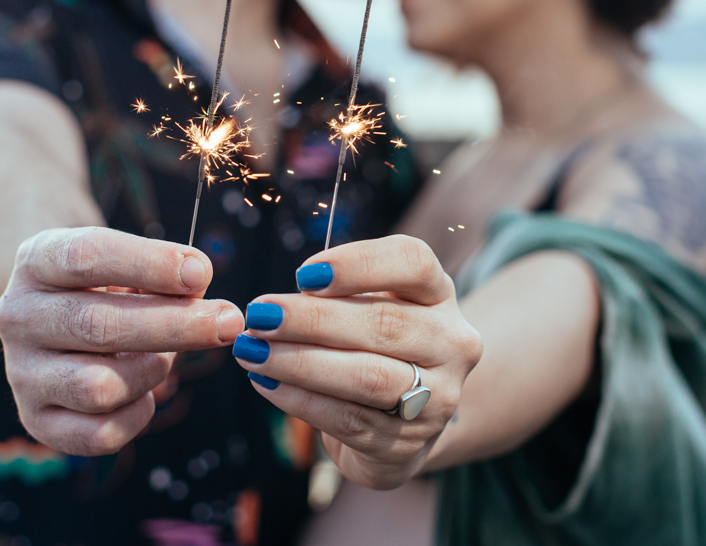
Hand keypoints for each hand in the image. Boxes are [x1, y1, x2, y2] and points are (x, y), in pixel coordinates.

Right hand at [0, 226, 245, 455]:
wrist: (52, 314)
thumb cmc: (102, 282)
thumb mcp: (123, 259)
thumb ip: (160, 270)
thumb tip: (199, 282)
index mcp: (37, 261)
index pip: (87, 257)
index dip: (150, 264)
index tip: (203, 272)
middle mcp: (18, 316)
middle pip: (99, 327)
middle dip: (176, 325)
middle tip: (229, 321)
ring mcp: (21, 373)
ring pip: (97, 387)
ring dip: (152, 370)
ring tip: (170, 356)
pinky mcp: (35, 420)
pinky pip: (98, 433)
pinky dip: (138, 414)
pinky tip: (147, 392)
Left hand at [231, 235, 482, 488]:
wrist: (406, 423)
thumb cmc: (375, 346)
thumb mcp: (371, 306)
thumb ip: (337, 295)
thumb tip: (277, 305)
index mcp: (440, 294)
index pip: (413, 262)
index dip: (358, 264)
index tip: (303, 275)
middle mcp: (452, 342)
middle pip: (384, 323)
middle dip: (313, 319)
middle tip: (259, 315)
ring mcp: (439, 397)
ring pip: (367, 376)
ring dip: (301, 362)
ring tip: (253, 352)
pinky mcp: (409, 442)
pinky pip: (349, 418)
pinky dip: (301, 400)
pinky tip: (267, 383)